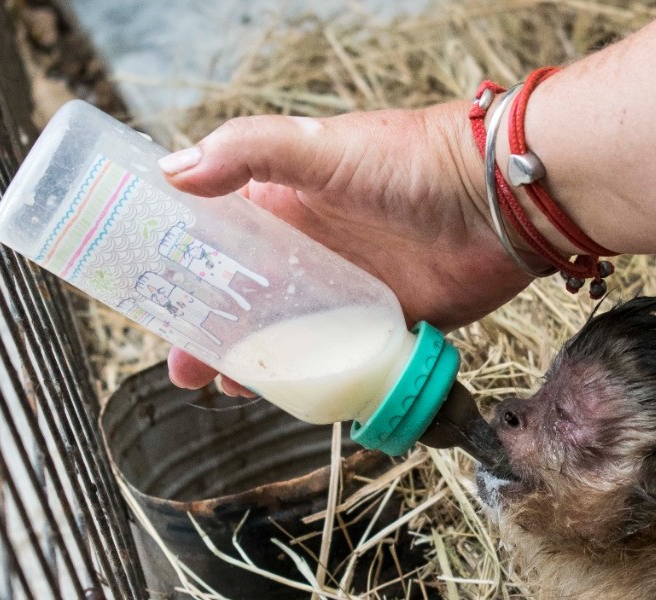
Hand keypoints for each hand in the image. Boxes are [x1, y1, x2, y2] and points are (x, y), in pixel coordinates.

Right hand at [161, 102, 532, 392]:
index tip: (155, 306)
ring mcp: (353, 288)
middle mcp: (316, 248)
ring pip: (291, 334)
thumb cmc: (413, 162)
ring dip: (259, 361)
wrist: (499, 202)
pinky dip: (318, 379)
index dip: (187, 274)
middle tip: (185, 369)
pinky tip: (294, 398)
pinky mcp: (391, 321)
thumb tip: (172, 172)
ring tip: (230, 386)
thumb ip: (248, 151)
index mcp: (289, 203)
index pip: (221, 241)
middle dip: (213, 334)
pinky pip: (345, 358)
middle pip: (249, 298)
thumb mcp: (320, 145)